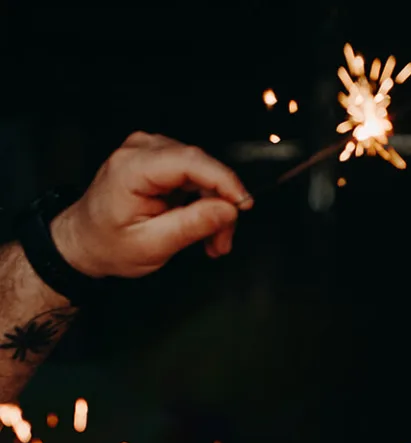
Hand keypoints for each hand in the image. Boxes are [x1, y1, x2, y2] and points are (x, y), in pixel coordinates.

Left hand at [50, 131, 251, 280]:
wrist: (86, 240)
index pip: (191, 161)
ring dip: (213, 207)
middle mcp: (140, 149)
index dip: (224, 181)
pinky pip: (193, 174)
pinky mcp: (157, 157)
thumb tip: (227, 209)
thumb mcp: (152, 245)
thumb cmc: (109, 244)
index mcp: (132, 168)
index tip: (244, 205)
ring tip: (210, 241)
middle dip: (220, 205)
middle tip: (221, 242)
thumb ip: (191, 225)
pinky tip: (200, 225)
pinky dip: (202, 201)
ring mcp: (149, 149)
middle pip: (201, 167)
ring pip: (202, 172)